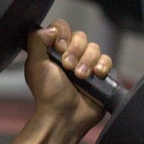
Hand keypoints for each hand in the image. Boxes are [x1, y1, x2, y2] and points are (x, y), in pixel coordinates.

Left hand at [24, 19, 112, 134]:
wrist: (65, 115)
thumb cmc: (48, 93)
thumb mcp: (35, 65)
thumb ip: (36, 41)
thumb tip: (50, 28)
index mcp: (53, 50)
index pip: (61, 27)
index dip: (62, 34)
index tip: (58, 46)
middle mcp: (70, 54)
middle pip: (80, 36)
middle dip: (75, 50)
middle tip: (68, 66)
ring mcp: (86, 63)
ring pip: (94, 47)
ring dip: (86, 61)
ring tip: (80, 77)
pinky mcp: (101, 74)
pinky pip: (107, 60)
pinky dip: (102, 66)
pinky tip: (95, 76)